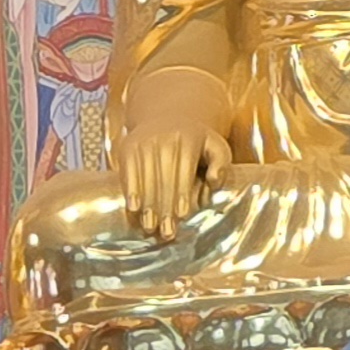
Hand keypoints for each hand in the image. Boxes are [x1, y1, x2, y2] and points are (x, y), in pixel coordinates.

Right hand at [117, 118, 224, 242]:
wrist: (166, 117)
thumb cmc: (195, 141)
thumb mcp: (215, 145)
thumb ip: (221, 163)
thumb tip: (213, 181)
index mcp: (189, 138)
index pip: (184, 172)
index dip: (182, 195)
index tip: (182, 215)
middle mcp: (165, 138)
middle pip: (164, 180)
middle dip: (164, 208)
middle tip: (166, 232)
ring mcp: (144, 142)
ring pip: (146, 179)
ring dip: (148, 206)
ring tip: (150, 227)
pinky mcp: (128, 147)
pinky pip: (128, 173)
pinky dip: (130, 191)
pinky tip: (133, 208)